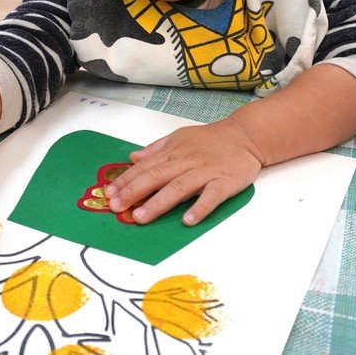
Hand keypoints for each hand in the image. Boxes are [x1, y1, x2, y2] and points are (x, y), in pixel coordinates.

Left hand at [104, 116, 264, 225]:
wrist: (246, 136)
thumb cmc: (211, 139)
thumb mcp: (179, 137)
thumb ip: (155, 149)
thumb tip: (132, 157)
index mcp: (173, 152)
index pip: (144, 167)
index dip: (126, 180)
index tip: (109, 194)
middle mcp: (186, 161)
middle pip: (156, 176)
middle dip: (134, 192)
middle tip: (116, 207)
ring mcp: (205, 172)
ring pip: (179, 187)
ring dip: (159, 203)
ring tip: (141, 217)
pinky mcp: (224, 182)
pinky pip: (211, 196)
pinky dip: (200, 207)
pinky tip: (188, 219)